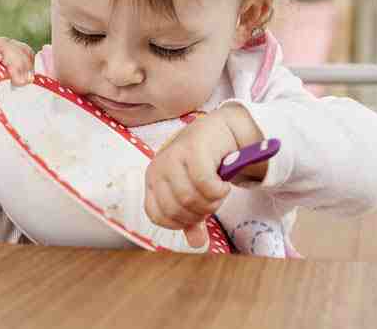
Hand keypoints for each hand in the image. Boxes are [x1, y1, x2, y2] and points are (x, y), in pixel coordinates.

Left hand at [144, 108, 238, 247]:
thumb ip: (192, 219)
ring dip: (212, 202)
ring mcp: (173, 157)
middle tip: (213, 201)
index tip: (197, 215)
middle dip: (200, 212)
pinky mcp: (192, 149)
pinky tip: (224, 184)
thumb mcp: (194, 192)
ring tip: (219, 191)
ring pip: (190, 199)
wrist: (222, 131)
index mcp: (152, 180)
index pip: (157, 216)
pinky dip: (219, 191)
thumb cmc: (204, 163)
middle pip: (176, 210)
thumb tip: (196, 243)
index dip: (179, 222)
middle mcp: (158, 168)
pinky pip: (205, 185)